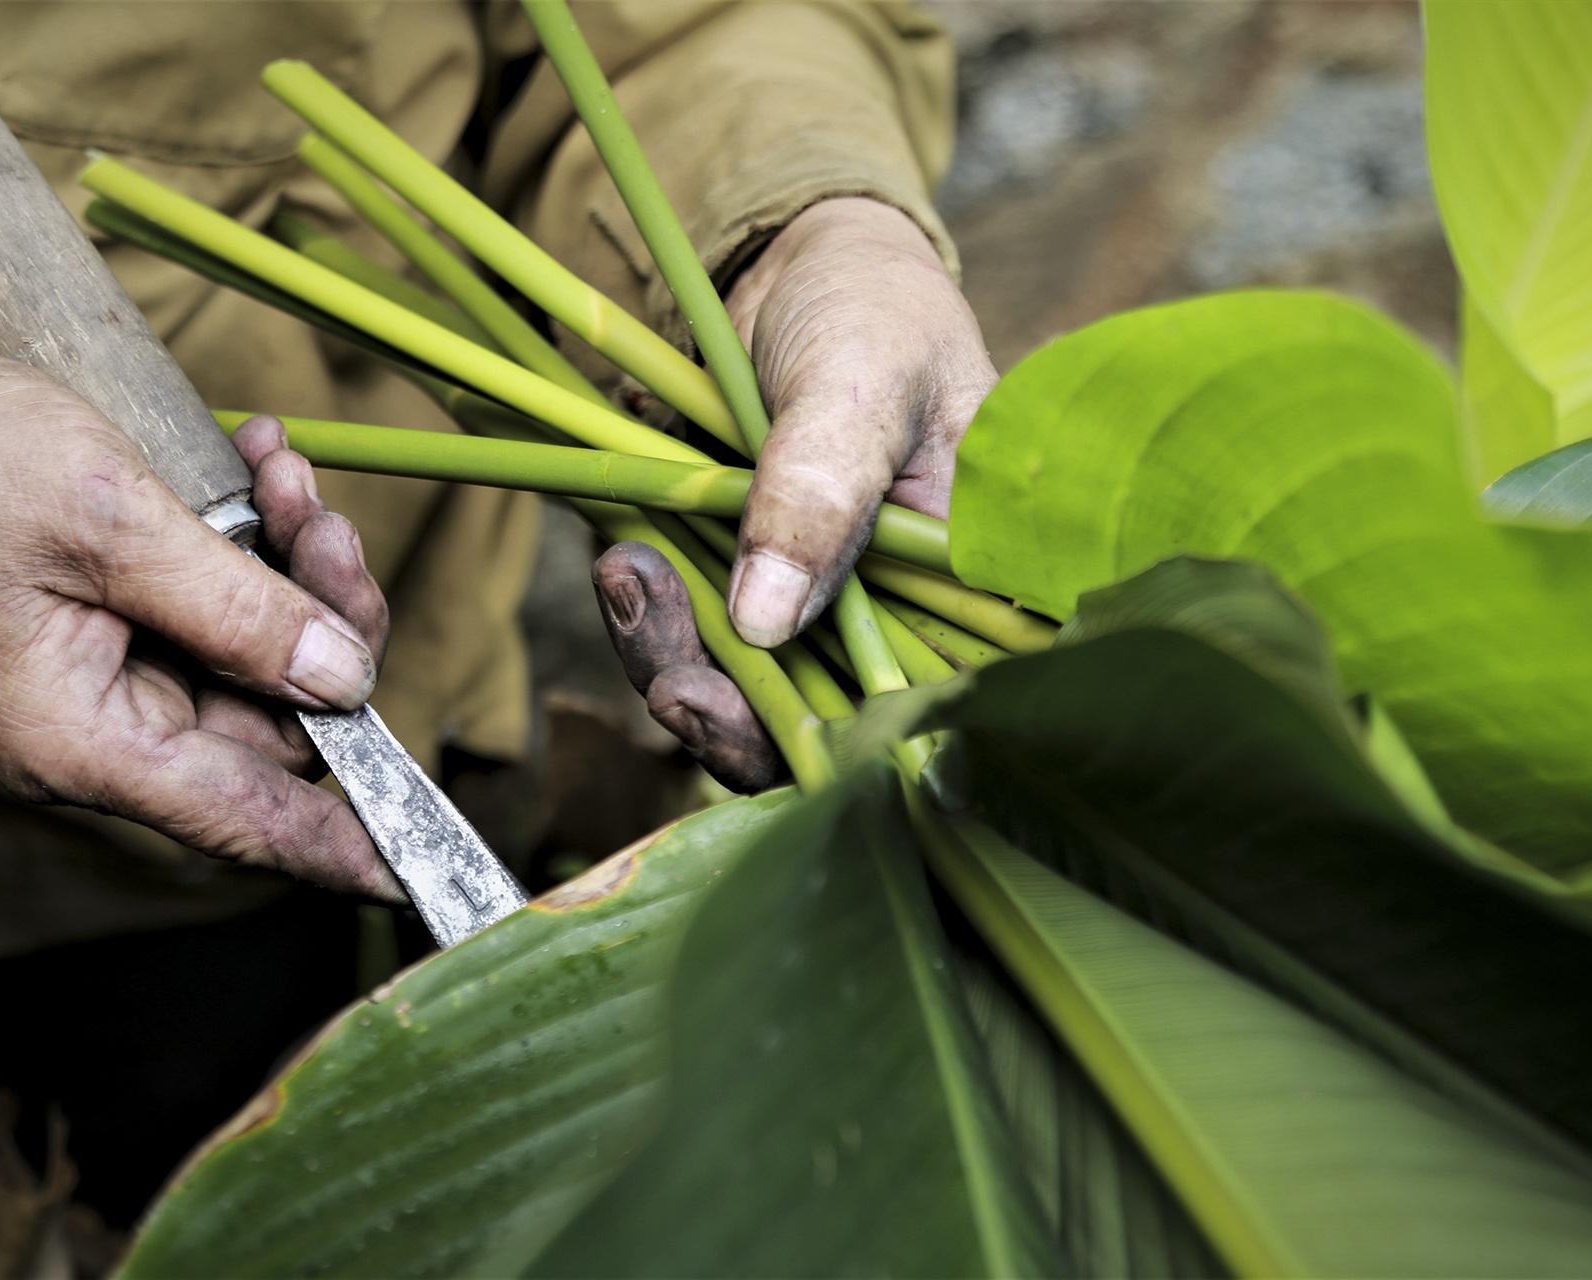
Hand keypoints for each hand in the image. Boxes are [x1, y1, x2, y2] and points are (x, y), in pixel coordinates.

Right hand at [0, 296, 400, 898]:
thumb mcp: (112, 525)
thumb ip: (239, 610)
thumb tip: (346, 679)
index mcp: (86, 741)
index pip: (246, 820)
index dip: (346, 846)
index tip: (425, 870)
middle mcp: (106, 729)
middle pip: (279, 722)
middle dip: (329, 619)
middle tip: (329, 524)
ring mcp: (112, 679)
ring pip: (264, 657)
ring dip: (297, 565)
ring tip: (286, 476)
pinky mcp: (119, 626)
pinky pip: (223, 609)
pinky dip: (255, 545)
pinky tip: (260, 469)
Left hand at [594, 197, 996, 789]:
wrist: (793, 263)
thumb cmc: (869, 307)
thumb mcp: (861, 381)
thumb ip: (820, 493)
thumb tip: (767, 624)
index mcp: (968, 583)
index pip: (930, 707)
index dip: (853, 748)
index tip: (771, 726)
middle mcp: (899, 615)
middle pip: (827, 726)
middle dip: (738, 721)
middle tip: (676, 685)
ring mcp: (814, 605)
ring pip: (747, 695)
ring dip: (678, 663)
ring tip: (631, 584)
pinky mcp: (739, 584)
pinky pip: (692, 639)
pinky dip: (651, 618)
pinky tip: (623, 566)